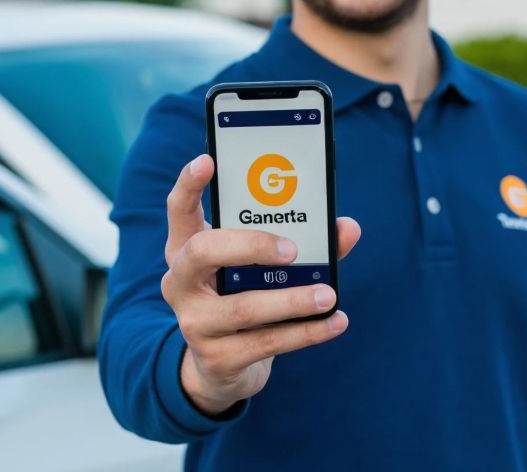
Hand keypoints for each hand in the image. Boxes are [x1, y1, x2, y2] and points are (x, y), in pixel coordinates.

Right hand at [161, 153, 361, 415]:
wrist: (221, 366)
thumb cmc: (244, 297)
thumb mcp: (259, 268)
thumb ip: (303, 243)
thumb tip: (348, 228)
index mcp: (186, 249)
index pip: (178, 210)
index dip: (188, 184)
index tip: (207, 160)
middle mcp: (180, 282)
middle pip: (203, 252)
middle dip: (251, 245)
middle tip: (293, 250)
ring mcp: (194, 322)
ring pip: (242, 308)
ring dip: (292, 300)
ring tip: (329, 293)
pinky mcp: (216, 358)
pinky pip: (266, 343)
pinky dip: (306, 332)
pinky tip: (335, 321)